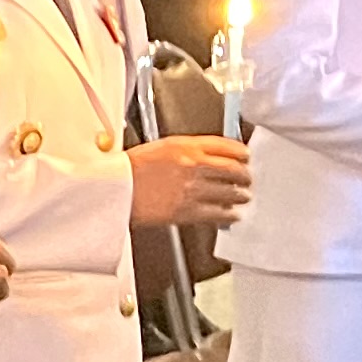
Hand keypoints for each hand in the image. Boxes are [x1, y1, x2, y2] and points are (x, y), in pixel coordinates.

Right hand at [127, 134, 251, 227]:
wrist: (114, 190)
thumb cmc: (130, 169)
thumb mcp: (161, 148)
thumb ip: (188, 150)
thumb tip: (212, 157)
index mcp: (186, 146)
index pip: (228, 146)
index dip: (242, 153)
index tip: (245, 157)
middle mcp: (193, 166)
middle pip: (235, 170)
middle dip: (245, 176)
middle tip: (247, 179)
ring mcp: (192, 189)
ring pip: (232, 193)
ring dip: (240, 196)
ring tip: (241, 197)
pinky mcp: (188, 211)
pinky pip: (219, 214)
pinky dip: (229, 215)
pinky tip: (230, 214)